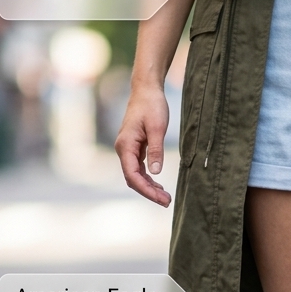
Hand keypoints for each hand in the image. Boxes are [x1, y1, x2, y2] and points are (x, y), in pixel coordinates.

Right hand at [115, 84, 171, 206]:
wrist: (146, 90)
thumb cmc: (152, 106)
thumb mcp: (157, 128)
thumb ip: (156, 150)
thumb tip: (156, 172)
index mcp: (125, 145)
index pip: (132, 175)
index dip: (146, 190)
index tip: (161, 198)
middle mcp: (123, 149)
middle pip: (133, 178)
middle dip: (149, 192)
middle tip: (167, 202)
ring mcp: (128, 149)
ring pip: (135, 175)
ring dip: (149, 187)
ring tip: (165, 197)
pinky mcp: (135, 147)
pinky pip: (139, 168)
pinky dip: (148, 178)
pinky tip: (158, 185)